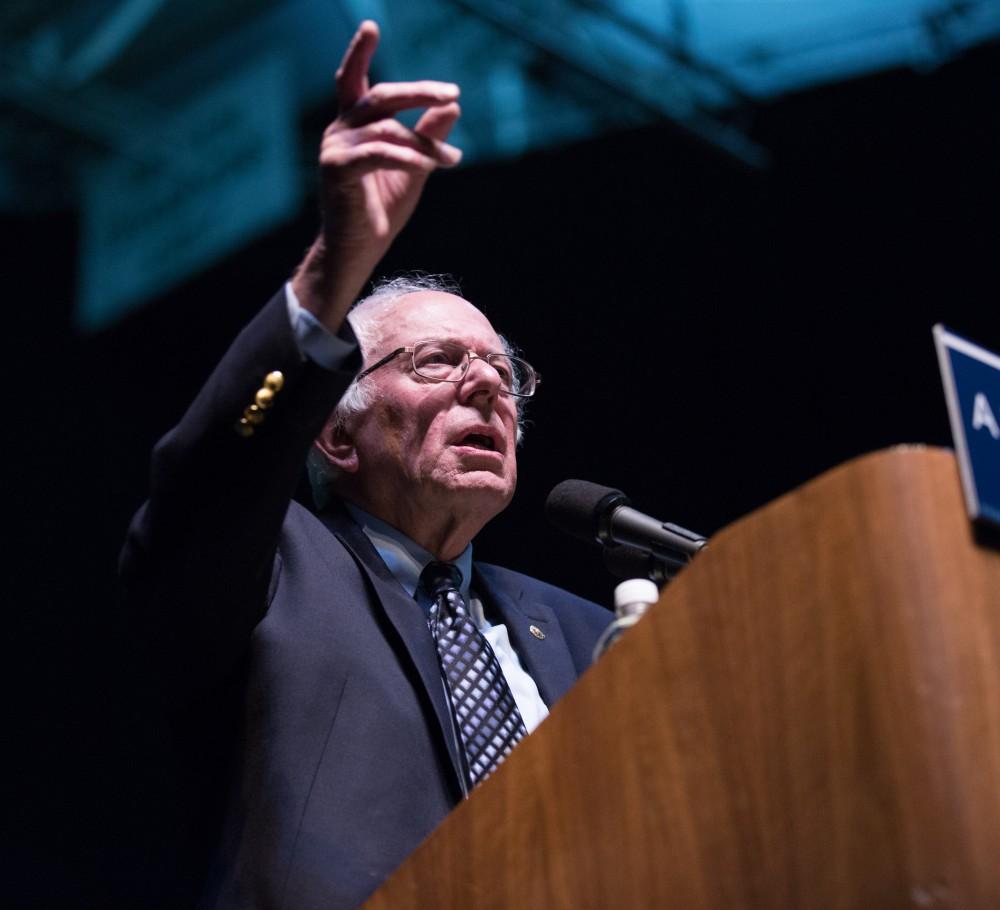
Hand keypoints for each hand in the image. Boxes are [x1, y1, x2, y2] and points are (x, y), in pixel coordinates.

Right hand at [293, 21, 461, 327]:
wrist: (361, 249)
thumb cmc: (383, 209)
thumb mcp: (415, 167)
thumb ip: (429, 136)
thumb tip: (453, 106)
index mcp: (353, 125)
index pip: (354, 80)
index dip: (360, 52)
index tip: (370, 25)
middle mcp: (340, 129)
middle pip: (380, 96)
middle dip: (418, 93)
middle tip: (452, 94)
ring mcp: (335, 148)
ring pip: (387, 129)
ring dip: (424, 144)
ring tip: (450, 161)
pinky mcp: (337, 168)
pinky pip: (379, 152)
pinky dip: (407, 156)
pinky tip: (430, 165)